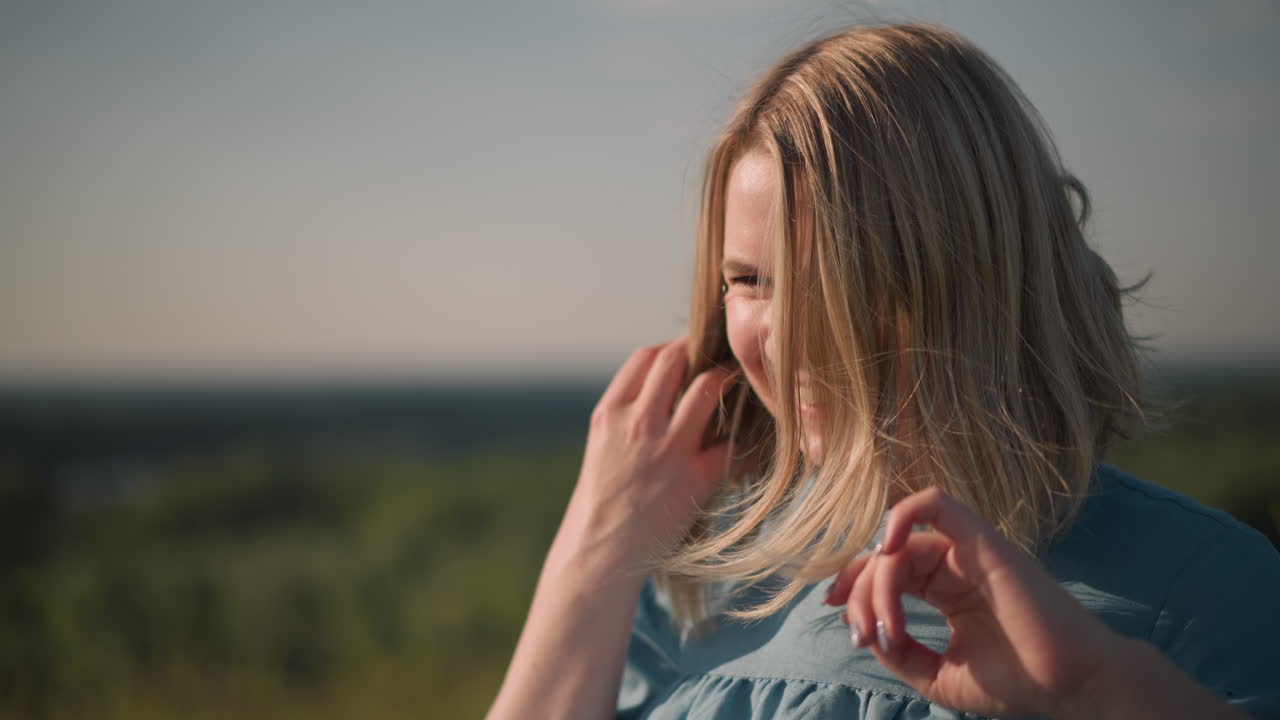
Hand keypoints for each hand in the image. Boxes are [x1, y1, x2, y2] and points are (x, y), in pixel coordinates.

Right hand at [561, 337, 732, 570]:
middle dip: (702, 351)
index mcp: (610, 413)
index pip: (646, 356)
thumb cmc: (602, 499)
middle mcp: (637, 423)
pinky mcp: (697, 477)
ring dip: (727, 379)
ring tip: (738, 383)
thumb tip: (666, 382)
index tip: (689, 352)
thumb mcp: (602, 444)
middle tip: (721, 357)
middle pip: (677, 359)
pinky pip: (732, 440)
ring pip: (709, 387)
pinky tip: (747, 433)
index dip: (672, 348)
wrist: (601, 552)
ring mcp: (668, 448)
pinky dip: (743, 433)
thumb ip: (627, 411)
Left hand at [826, 487, 1117, 718]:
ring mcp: (970, 550)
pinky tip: (886, 549)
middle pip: (886, 556)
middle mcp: (956, 563)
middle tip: (863, 634)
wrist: (1074, 688)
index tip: (840, 618)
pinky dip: (902, 515)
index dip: (854, 586)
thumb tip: (864, 630)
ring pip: (901, 542)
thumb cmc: (1020, 682)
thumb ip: (900, 653)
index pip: (887, 570)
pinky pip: (937, 504)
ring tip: (885, 628)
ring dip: (877, 582)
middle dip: (860, 593)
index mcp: (947, 588)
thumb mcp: (940, 676)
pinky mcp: (985, 543)